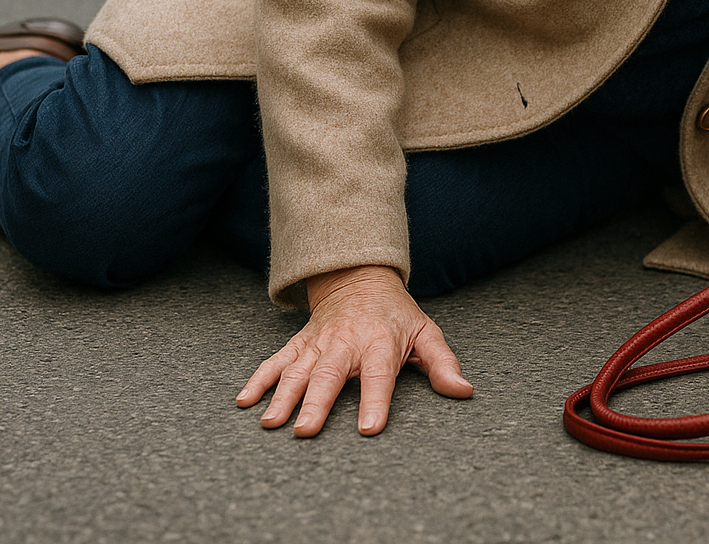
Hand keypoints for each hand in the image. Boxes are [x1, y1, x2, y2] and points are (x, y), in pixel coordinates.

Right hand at [235, 264, 472, 436]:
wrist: (360, 278)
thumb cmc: (396, 315)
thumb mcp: (426, 333)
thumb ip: (442, 364)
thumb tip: (463, 391)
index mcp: (380, 342)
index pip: (379, 374)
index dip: (375, 401)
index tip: (368, 428)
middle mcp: (346, 342)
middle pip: (329, 374)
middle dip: (316, 403)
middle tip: (304, 430)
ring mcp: (319, 343)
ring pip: (298, 370)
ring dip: (282, 395)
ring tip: (271, 422)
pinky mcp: (300, 343)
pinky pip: (276, 360)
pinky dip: (259, 379)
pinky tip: (245, 401)